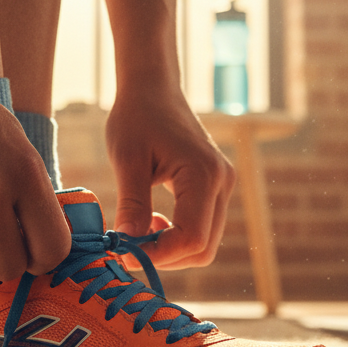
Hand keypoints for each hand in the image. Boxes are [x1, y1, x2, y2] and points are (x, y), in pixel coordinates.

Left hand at [106, 80, 235, 269]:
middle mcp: (223, 183)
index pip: (192, 238)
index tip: (123, 253)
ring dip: (171, 249)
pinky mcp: (216, 187)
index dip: (158, 255)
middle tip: (127, 247)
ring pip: (205, 242)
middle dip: (166, 257)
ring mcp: (224, 185)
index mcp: (204, 175)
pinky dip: (178, 236)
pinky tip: (152, 221)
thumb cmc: (137, 117)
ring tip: (137, 232)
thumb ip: (132, 204)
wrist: (154, 89)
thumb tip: (127, 246)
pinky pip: (203, 227)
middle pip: (203, 247)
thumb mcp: (127, 160)